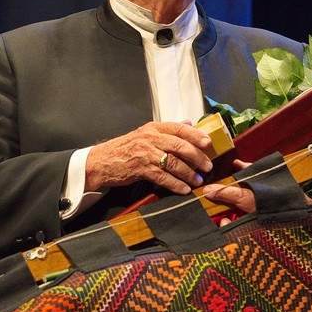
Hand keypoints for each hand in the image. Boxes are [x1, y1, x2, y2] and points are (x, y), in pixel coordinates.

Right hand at [85, 122, 213, 195]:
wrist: (102, 161)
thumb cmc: (126, 148)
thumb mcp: (146, 134)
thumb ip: (169, 129)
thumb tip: (190, 122)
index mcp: (154, 127)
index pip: (179, 128)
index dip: (196, 135)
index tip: (209, 143)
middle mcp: (150, 138)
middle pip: (180, 146)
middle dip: (197, 157)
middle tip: (208, 166)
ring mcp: (145, 153)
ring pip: (173, 163)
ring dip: (189, 173)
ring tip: (198, 180)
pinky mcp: (140, 169)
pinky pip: (163, 177)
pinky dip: (175, 184)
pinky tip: (184, 189)